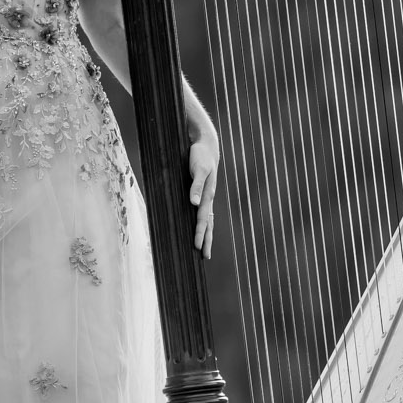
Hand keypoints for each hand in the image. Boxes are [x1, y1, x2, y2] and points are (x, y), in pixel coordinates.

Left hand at [188, 123, 220, 259]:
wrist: (207, 145)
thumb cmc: (201, 156)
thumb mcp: (198, 168)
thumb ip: (196, 185)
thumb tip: (194, 203)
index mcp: (207, 195)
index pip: (202, 219)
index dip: (199, 233)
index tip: (196, 247)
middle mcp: (208, 198)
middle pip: (208, 223)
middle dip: (206, 240)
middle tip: (205, 257)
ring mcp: (206, 195)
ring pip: (207, 219)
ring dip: (206, 234)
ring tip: (204, 248)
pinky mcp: (202, 192)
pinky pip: (203, 212)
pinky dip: (203, 223)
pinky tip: (200, 228)